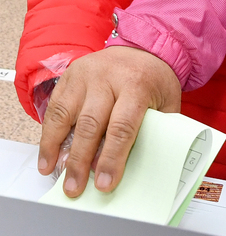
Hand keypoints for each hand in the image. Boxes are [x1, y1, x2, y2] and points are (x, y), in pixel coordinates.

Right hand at [38, 47, 180, 197]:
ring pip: (65, 115)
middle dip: (80, 160)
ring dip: (55, 147)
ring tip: (53, 172)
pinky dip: (48, 133)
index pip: (122, 127)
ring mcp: (85, 75)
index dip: (112, 158)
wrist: (144, 48)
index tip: (105, 183)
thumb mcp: (166, 103)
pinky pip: (54, 107)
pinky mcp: (70, 76)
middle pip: (90, 124)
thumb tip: (141, 169)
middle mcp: (108, 78)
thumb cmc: (154, 80)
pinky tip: (48, 154)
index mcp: (136, 85)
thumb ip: (155, 131)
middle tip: (75, 187)